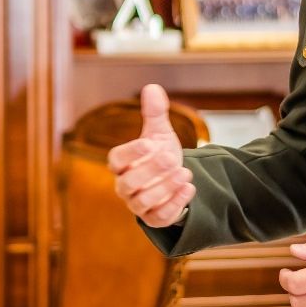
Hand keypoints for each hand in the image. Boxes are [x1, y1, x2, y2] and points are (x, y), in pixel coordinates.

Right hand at [106, 84, 194, 227]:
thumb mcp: (159, 133)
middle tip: (172, 157)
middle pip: (129, 183)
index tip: (149, 143)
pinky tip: (189, 188)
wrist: (173, 180)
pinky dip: (175, 204)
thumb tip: (152, 87)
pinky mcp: (154, 218)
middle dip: (151, 170)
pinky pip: (159, 217)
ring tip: (185, 173)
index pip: (116, 160)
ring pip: (144, 201)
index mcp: (121, 164)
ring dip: (165, 187)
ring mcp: (138, 204)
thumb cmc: (159, 154)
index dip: (130, 153)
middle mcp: (124, 186)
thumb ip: (154, 113)